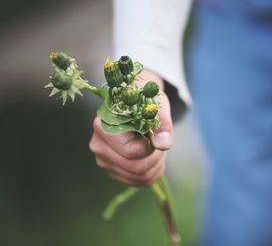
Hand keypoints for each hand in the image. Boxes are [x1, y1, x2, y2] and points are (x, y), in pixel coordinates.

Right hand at [89, 70, 172, 186]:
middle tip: (161, 144)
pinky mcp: (112, 170)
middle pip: (136, 168)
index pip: (132, 151)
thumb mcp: (157, 105)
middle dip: (156, 158)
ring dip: (156, 166)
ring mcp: (103, 160)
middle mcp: (98, 145)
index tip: (156, 134)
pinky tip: (153, 158)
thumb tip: (163, 143)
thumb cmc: (145, 100)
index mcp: (103, 126)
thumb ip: (162, 123)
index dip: (151, 147)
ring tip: (157, 149)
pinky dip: (152, 173)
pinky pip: (137, 182)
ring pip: (139, 177)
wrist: (134, 102)